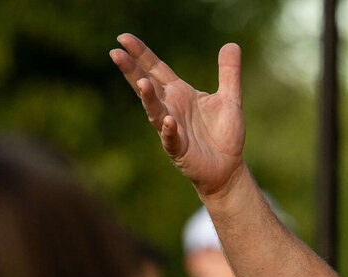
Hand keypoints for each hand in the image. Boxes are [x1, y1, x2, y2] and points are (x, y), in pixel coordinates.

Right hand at [110, 33, 245, 198]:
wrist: (229, 167)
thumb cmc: (224, 134)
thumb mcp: (230, 98)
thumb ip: (229, 72)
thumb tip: (232, 44)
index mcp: (179, 93)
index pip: (156, 68)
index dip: (141, 53)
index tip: (123, 37)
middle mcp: (171, 108)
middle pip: (147, 85)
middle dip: (132, 70)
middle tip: (115, 52)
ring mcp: (172, 128)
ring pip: (155, 111)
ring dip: (148, 98)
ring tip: (142, 83)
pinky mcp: (179, 149)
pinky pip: (171, 138)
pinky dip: (169, 130)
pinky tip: (169, 122)